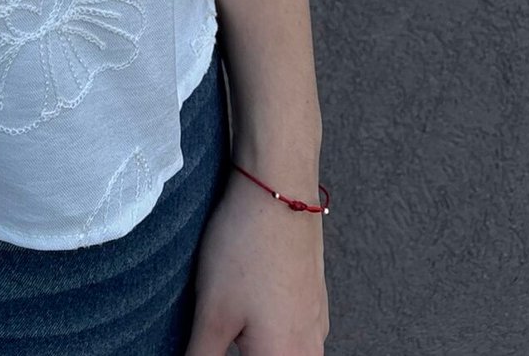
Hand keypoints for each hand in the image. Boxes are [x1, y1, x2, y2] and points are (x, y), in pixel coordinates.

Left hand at [181, 170, 328, 354]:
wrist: (278, 189)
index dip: (223, 353)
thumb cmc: (245, 249)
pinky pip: (295, 334)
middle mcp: (310, 349)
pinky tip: (250, 307)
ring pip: (286, 351)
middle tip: (217, 333)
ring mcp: (317, 323)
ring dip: (257, 343)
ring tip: (231, 322)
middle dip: (240, 349)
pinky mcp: (316, 300)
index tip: (211, 340)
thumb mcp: (213, 312)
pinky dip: (271, 331)